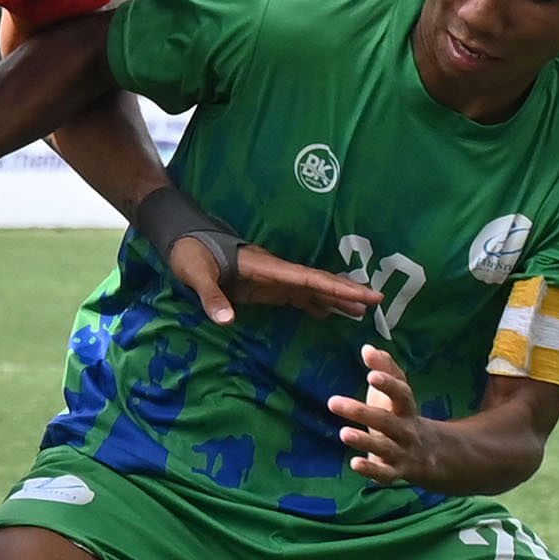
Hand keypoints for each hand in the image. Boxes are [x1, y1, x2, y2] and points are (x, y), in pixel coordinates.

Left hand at [168, 237, 383, 327]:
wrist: (181, 238)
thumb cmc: (189, 252)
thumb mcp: (196, 274)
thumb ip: (212, 297)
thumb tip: (227, 321)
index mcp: (266, 267)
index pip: (310, 279)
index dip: (339, 287)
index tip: (366, 294)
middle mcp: (275, 272)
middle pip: (318, 282)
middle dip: (347, 292)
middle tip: (377, 302)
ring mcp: (271, 279)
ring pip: (311, 289)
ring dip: (335, 299)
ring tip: (362, 314)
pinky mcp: (264, 286)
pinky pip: (296, 295)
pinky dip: (315, 304)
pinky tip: (328, 315)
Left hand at [327, 345, 430, 485]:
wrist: (432, 455)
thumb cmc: (403, 415)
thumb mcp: (398, 393)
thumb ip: (386, 368)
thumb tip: (367, 347)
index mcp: (406, 409)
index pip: (401, 394)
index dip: (388, 384)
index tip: (371, 374)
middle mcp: (406, 430)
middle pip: (387, 421)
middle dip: (361, 412)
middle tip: (332, 402)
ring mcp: (402, 452)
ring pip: (385, 447)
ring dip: (364, 440)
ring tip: (343, 433)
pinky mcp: (395, 472)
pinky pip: (385, 474)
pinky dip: (371, 469)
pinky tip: (354, 463)